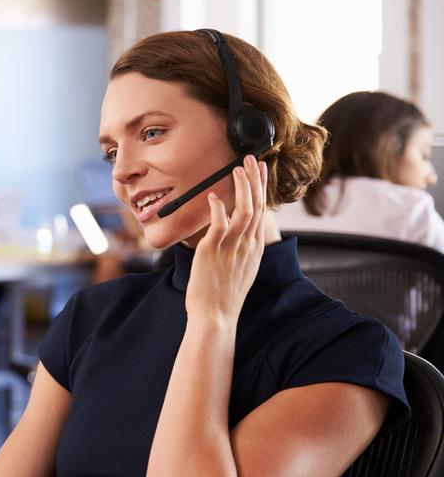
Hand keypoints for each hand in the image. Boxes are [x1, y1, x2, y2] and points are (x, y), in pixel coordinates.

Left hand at [185, 156, 267, 325]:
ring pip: (244, 209)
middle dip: (256, 180)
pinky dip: (218, 207)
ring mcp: (232, 247)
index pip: (262, 212)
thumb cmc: (222, 296)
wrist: (216, 317)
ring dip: (242, 186)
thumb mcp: (240, 270)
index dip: (261, 189)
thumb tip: (235, 235)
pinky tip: (214, 195)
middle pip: (257, 205)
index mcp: (255, 249)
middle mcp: (247, 245)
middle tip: (252, 160)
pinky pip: (219, 223)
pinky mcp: (214, 249)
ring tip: (238, 168)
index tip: (259, 173)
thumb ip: (240, 251)